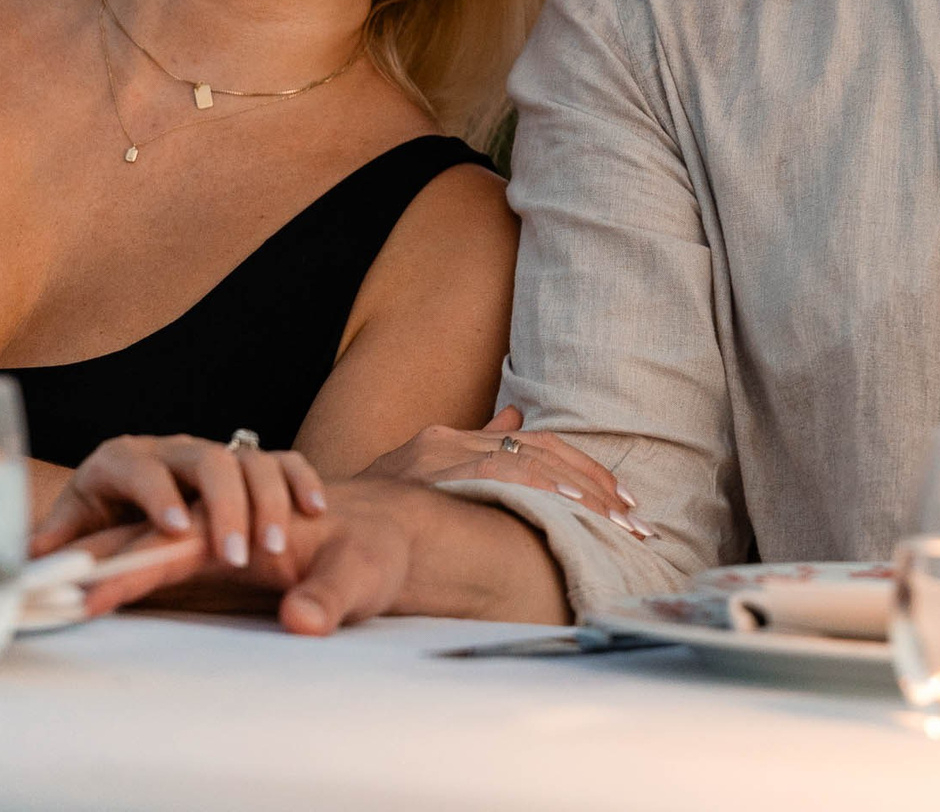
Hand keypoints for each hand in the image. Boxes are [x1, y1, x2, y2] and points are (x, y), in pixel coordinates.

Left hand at [32, 433, 329, 573]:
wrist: (163, 493)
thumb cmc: (116, 518)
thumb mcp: (83, 521)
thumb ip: (64, 538)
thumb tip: (27, 557)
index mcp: (123, 465)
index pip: (140, 470)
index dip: (158, 495)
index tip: (177, 528)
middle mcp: (173, 456)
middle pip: (206, 462)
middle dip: (225, 506)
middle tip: (237, 554)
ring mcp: (218, 459)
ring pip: (248, 464)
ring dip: (264, 501)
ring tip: (273, 546)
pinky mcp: (258, 468)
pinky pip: (285, 462)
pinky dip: (299, 481)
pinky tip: (313, 509)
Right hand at [362, 408, 648, 537]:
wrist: (307, 519)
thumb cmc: (362, 509)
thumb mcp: (415, 475)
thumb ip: (470, 447)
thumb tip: (517, 418)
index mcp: (450, 441)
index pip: (534, 449)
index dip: (582, 472)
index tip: (618, 500)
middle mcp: (450, 442)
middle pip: (542, 454)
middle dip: (593, 486)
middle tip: (632, 518)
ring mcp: (441, 455)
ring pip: (531, 465)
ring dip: (580, 494)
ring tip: (617, 522)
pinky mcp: (432, 471)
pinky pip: (500, 477)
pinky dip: (541, 490)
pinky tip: (573, 507)